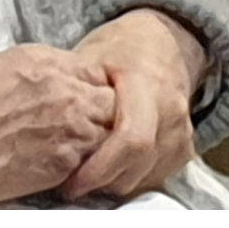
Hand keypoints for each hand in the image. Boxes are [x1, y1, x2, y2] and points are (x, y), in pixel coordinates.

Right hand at [0, 45, 117, 208]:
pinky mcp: (64, 166)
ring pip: (110, 134)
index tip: (81, 99)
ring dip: (99, 143)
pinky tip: (66, 173)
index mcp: (43, 61)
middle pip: (112, 101)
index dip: (90, 87)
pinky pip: (95, 164)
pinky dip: (88, 169)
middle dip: (104, 114)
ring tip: (75, 153)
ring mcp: (70, 129)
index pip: (95, 70)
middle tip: (85, 128)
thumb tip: (35, 79)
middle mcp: (65, 91)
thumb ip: (25, 71)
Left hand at [65, 9, 207, 202]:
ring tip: (90, 175)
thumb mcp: (89, 58)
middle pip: (138, 166)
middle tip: (73, 183)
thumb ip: (73, 91)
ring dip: (116, 184)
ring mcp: (182, 131)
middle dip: (102, 183)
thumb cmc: (118, 50)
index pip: (131, 140)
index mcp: (146, 85)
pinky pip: (157, 178)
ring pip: (147, 178)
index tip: (70, 185)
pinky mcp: (185, 147)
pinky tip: (112, 170)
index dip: (100, 170)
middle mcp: (171, 110)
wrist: (162, 42)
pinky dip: (132, 180)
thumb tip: (43, 127)